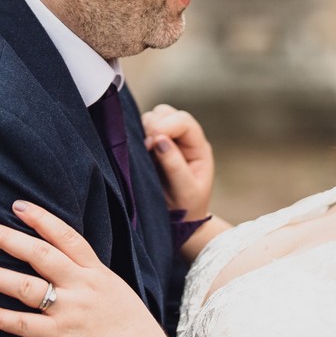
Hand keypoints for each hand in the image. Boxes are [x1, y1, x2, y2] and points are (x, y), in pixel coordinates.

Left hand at [0, 202, 165, 336]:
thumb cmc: (133, 330)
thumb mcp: (117, 290)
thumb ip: (92, 275)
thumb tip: (70, 262)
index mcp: (97, 273)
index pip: (66, 236)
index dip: (41, 219)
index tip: (17, 206)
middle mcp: (83, 287)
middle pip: (40, 254)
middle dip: (9, 239)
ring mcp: (72, 311)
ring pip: (27, 287)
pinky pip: (26, 325)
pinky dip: (2, 318)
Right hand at [141, 104, 214, 222]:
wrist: (180, 223)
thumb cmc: (187, 208)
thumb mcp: (186, 190)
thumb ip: (174, 164)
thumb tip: (159, 139)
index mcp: (198, 148)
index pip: (183, 121)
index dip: (166, 126)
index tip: (152, 143)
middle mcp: (184, 140)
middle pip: (166, 113)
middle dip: (154, 125)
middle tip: (147, 149)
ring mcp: (168, 141)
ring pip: (152, 118)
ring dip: (144, 130)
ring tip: (144, 153)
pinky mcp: (152, 147)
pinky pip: (141, 130)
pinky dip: (137, 136)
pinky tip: (139, 153)